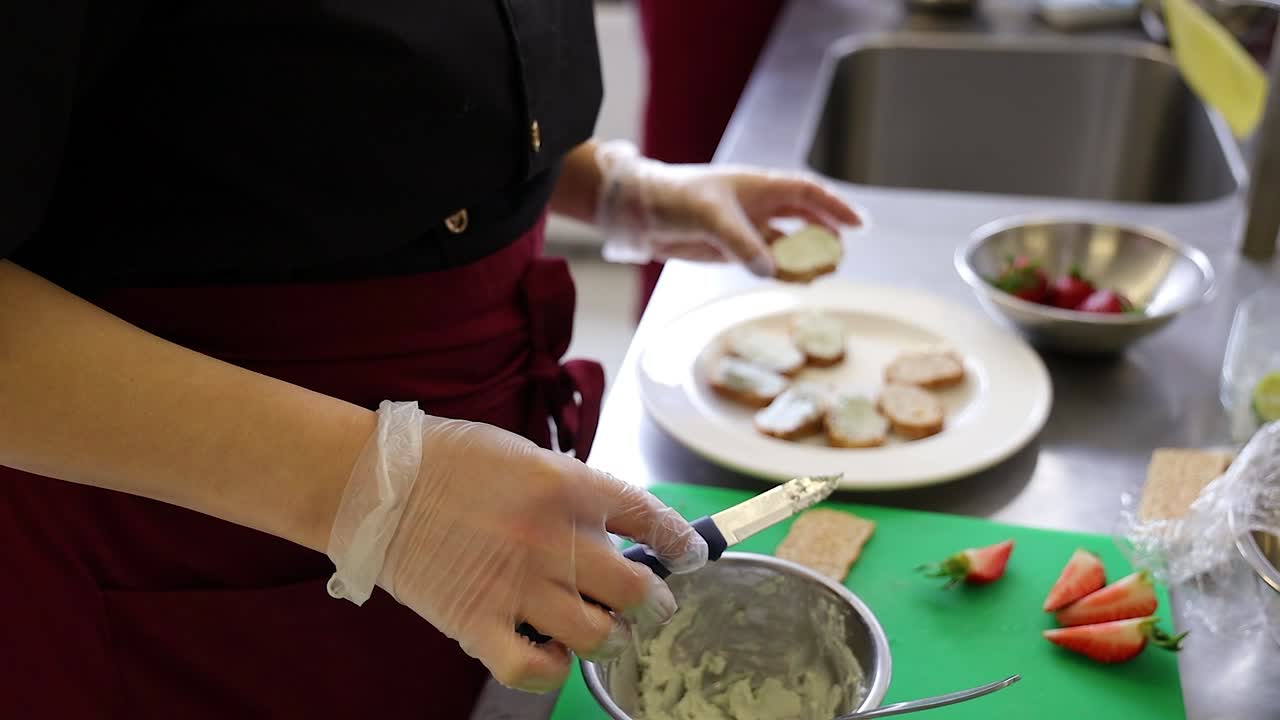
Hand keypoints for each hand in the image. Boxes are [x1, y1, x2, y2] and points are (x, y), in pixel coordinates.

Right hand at [325, 403, 707, 692]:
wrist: (373, 479)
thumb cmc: (446, 458)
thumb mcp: (526, 455)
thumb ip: (572, 492)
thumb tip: (611, 527)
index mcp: (569, 487)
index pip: (650, 518)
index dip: (680, 542)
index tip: (689, 555)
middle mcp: (554, 540)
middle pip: (637, 589)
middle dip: (654, 602)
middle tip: (651, 605)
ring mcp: (518, 585)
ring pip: (597, 636)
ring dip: (608, 637)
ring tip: (600, 629)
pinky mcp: (477, 622)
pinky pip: (534, 670)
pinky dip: (551, 669)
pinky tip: (549, 651)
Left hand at [594, 140, 861, 275]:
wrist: (643, 213)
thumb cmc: (677, 199)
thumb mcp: (711, 217)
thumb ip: (742, 243)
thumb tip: (771, 270)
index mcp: (760, 187)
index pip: (808, 194)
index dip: (835, 207)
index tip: (858, 225)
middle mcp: (759, 206)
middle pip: (805, 220)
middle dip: (826, 236)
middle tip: (840, 256)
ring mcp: (748, 229)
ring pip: (788, 245)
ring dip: (806, 258)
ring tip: (823, 274)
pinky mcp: (734, 250)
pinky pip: (767, 262)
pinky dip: (783, 272)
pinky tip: (796, 282)